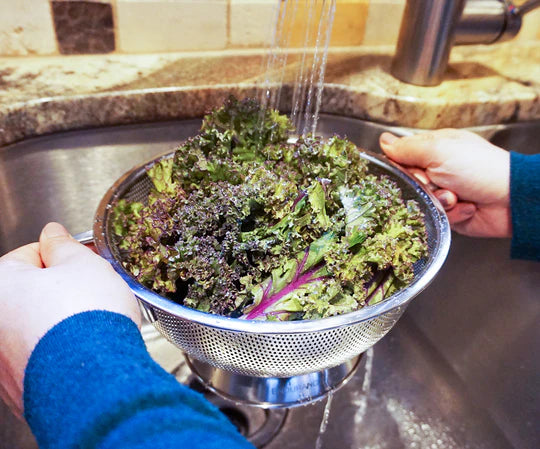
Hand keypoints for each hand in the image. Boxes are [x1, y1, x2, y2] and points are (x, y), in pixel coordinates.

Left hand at [0, 223, 140, 417]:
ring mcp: (1, 360)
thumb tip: (54, 234)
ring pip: (36, 326)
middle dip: (61, 289)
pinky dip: (60, 351)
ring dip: (60, 320)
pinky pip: (42, 357)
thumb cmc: (85, 320)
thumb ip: (64, 244)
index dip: (63, 254)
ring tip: (90, 323)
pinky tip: (83, 349)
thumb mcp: (83, 263)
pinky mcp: (18, 387)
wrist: (96, 380)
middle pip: (30, 292)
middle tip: (90, 291)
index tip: (82, 261)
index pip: (29, 253)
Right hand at [379, 129, 510, 237]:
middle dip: (422, 186)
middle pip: (408, 184)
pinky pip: (437, 217)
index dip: (402, 167)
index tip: (414, 169)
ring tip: (456, 195)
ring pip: (421, 203)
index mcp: (433, 149)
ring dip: (438, 202)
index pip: (400, 158)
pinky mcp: (450, 213)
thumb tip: (384, 141)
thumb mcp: (438, 150)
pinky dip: (452, 214)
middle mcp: (437, 170)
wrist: (510, 198)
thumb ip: (407, 147)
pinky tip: (466, 206)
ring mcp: (443, 192)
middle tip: (437, 181)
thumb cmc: (478, 168)